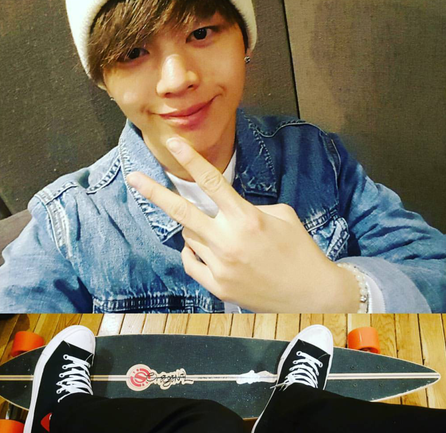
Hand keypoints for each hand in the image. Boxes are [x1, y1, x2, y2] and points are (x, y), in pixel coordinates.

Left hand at [127, 138, 358, 311]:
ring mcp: (220, 266)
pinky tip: (203, 248)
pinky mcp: (218, 287)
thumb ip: (248, 207)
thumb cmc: (300, 250)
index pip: (212, 182)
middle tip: (134, 178)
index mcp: (247, 218)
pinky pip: (191, 262)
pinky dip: (193, 251)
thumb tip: (223, 208)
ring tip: (216, 231)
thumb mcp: (282, 216)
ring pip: (188, 236)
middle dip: (154, 192)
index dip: (190, 160)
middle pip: (182, 211)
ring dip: (194, 228)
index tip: (172, 143)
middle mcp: (228, 241)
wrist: (311, 294)